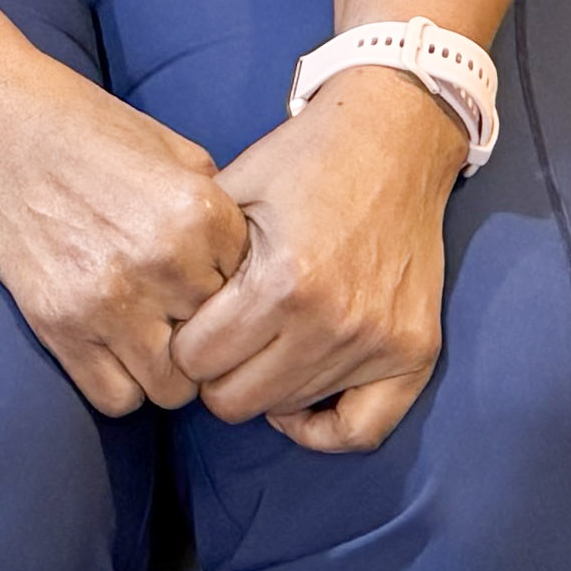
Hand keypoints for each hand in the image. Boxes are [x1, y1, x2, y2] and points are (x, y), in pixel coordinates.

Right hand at [0, 54, 255, 415]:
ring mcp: (109, 299)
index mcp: (200, 213)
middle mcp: (162, 261)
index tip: (208, 282)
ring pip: (173, 387)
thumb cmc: (85, 129)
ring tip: (148, 336)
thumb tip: (249, 267)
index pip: (254, 294)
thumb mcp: (173, 151)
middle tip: (178, 313)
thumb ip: (218, 211)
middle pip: (218, 343)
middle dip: (203, 334)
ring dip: (165, 369)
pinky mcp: (59, 325)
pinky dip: (121, 383)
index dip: (233, 291)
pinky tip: (112, 348)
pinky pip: (118, 397)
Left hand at [173, 71, 464, 450]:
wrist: (394, 140)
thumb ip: (191, 261)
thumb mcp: (230, 193)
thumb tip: (156, 322)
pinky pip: (361, 430)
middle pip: (236, 400)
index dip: (182, 343)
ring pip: (287, 411)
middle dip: (216, 372)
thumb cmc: (304, 161)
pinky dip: (324, 428)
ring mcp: (378, 341)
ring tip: (261, 347)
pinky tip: (298, 402)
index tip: (191, 322)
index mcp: (280, 281)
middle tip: (223, 340)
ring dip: (265, 386)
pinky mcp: (414, 350)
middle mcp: (332, 322)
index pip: (197, 362)